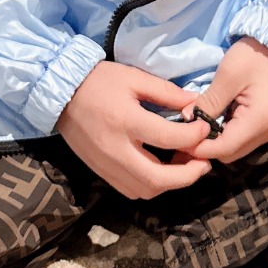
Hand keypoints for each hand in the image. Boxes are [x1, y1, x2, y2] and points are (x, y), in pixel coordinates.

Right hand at [55, 59, 216, 200]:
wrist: (61, 93)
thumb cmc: (99, 81)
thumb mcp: (134, 77)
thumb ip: (166, 92)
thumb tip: (195, 105)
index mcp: (126, 121)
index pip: (168, 138)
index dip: (194, 137)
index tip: (206, 129)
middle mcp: (116, 149)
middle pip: (159, 178)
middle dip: (188, 175)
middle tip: (205, 163)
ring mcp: (107, 165)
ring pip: (146, 190)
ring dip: (171, 184)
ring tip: (185, 166)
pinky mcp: (101, 172)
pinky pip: (131, 190)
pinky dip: (151, 186)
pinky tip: (162, 171)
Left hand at [166, 36, 267, 164]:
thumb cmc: (255, 56)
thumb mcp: (228, 75)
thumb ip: (208, 101)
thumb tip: (187, 120)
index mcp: (260, 121)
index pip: (225, 149)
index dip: (200, 148)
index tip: (180, 138)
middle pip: (231, 154)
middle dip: (207, 147)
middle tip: (186, 132)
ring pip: (238, 149)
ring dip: (218, 141)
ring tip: (199, 125)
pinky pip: (245, 139)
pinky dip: (229, 134)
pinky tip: (217, 120)